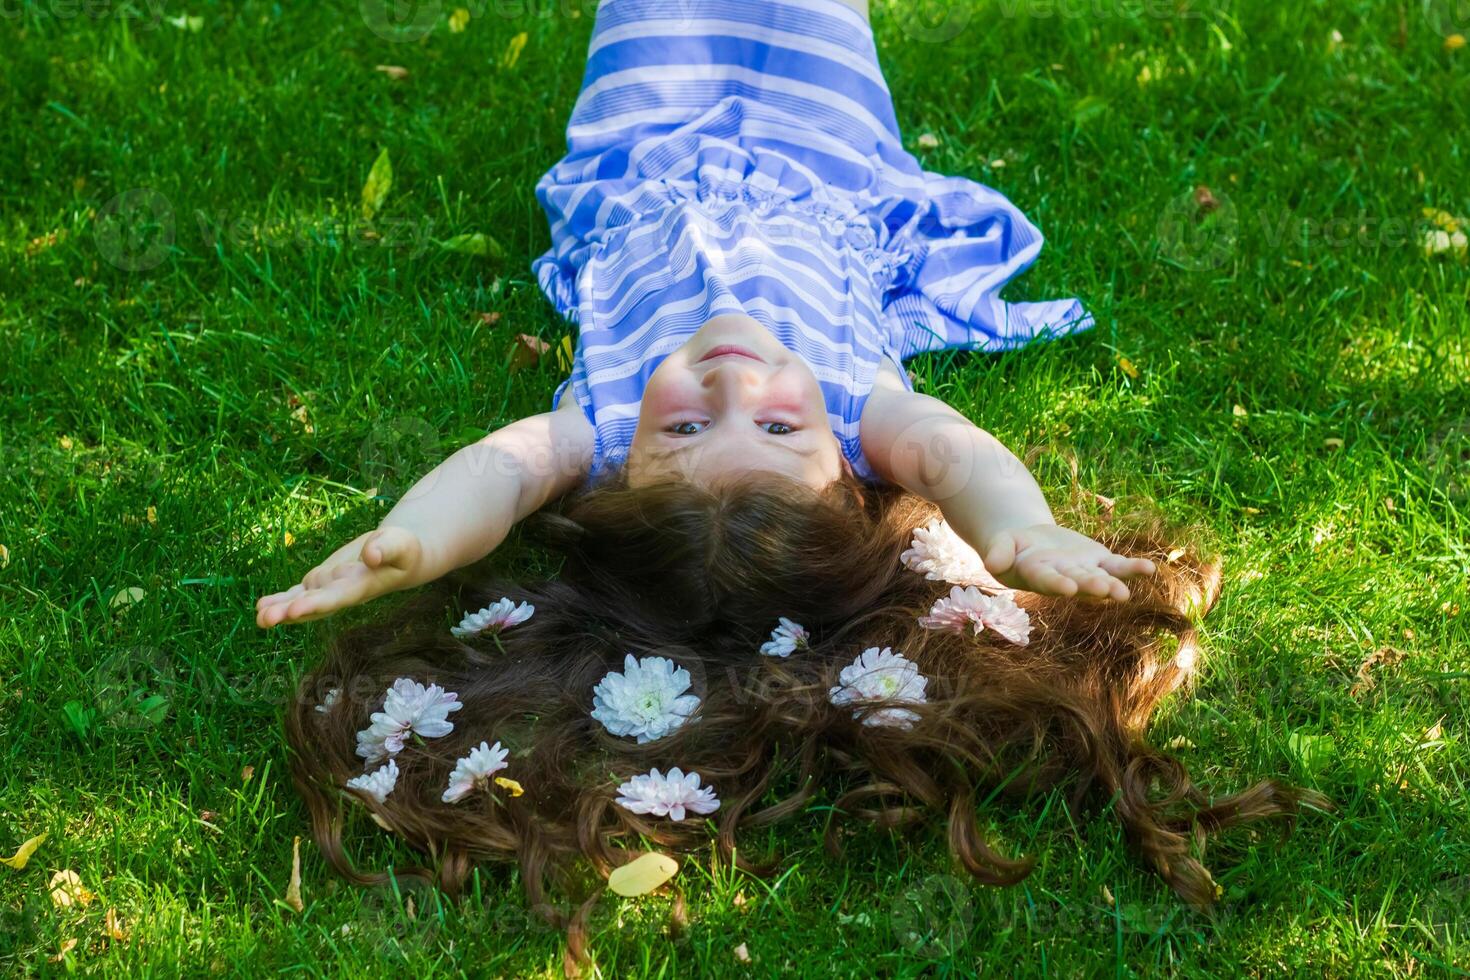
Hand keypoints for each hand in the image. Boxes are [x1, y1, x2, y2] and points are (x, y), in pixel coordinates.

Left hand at [255, 526, 424, 627]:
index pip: (337, 597)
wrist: (401, 556)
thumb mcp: (400, 543)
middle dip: (290, 613)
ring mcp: (330, 588)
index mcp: (362, 586)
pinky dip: (281, 600)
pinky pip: (299, 594)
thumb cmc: (405, 548)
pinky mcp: (322, 582)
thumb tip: (370, 555)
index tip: (295, 610)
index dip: (316, 604)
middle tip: (266, 619)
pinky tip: (261, 605)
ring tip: (259, 617)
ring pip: (302, 602)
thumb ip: (387, 548)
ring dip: (281, 610)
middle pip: (314, 605)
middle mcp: (343, 592)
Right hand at [981, 523, 1155, 600]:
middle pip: (1079, 582)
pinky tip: (1150, 569)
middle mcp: (1063, 578)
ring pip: (1100, 577)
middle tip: (1110, 592)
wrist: (1030, 542)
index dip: (1057, 584)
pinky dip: (1133, 568)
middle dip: (1093, 586)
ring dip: (1114, 584)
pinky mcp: (1098, 561)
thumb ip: (997, 551)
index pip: (1047, 580)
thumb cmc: (1010, 547)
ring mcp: (1083, 571)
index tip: (1069, 588)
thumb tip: (991, 564)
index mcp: (1037, 575)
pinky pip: (1118, 565)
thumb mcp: (999, 544)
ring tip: (1126, 594)